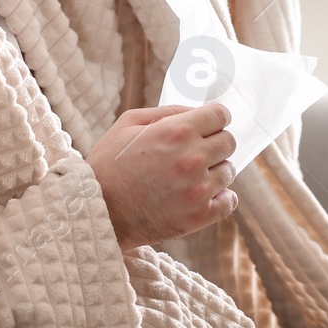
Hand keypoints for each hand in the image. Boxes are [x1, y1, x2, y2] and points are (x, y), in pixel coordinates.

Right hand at [84, 103, 237, 251]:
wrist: (97, 210)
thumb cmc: (109, 164)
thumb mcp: (127, 124)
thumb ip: (166, 112)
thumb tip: (196, 111)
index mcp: (176, 132)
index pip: (221, 115)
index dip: (216, 117)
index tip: (210, 124)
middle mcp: (192, 159)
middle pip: (229, 142)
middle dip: (215, 142)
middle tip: (197, 150)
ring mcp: (198, 190)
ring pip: (229, 171)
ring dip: (215, 170)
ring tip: (191, 175)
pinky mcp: (199, 216)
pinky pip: (229, 201)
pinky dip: (220, 196)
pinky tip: (202, 194)